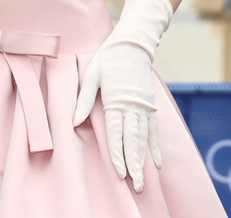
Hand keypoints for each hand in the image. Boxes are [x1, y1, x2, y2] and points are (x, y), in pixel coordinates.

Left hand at [74, 0, 172, 191]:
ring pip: (145, 139)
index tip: (120, 173)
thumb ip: (83, 100)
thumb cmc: (108, 59)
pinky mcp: (150, 106)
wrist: (132, 45)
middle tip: (136, 185)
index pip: (116, 134)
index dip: (118, 155)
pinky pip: (154, 130)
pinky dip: (155, 146)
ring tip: (144, 179)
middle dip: (134, 164)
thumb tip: (74, 122)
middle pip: (133, 141)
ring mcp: (144, 107)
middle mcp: (133, 107)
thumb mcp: (91, 76)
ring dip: (144, 160)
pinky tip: (157, 162)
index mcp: (116, 101)